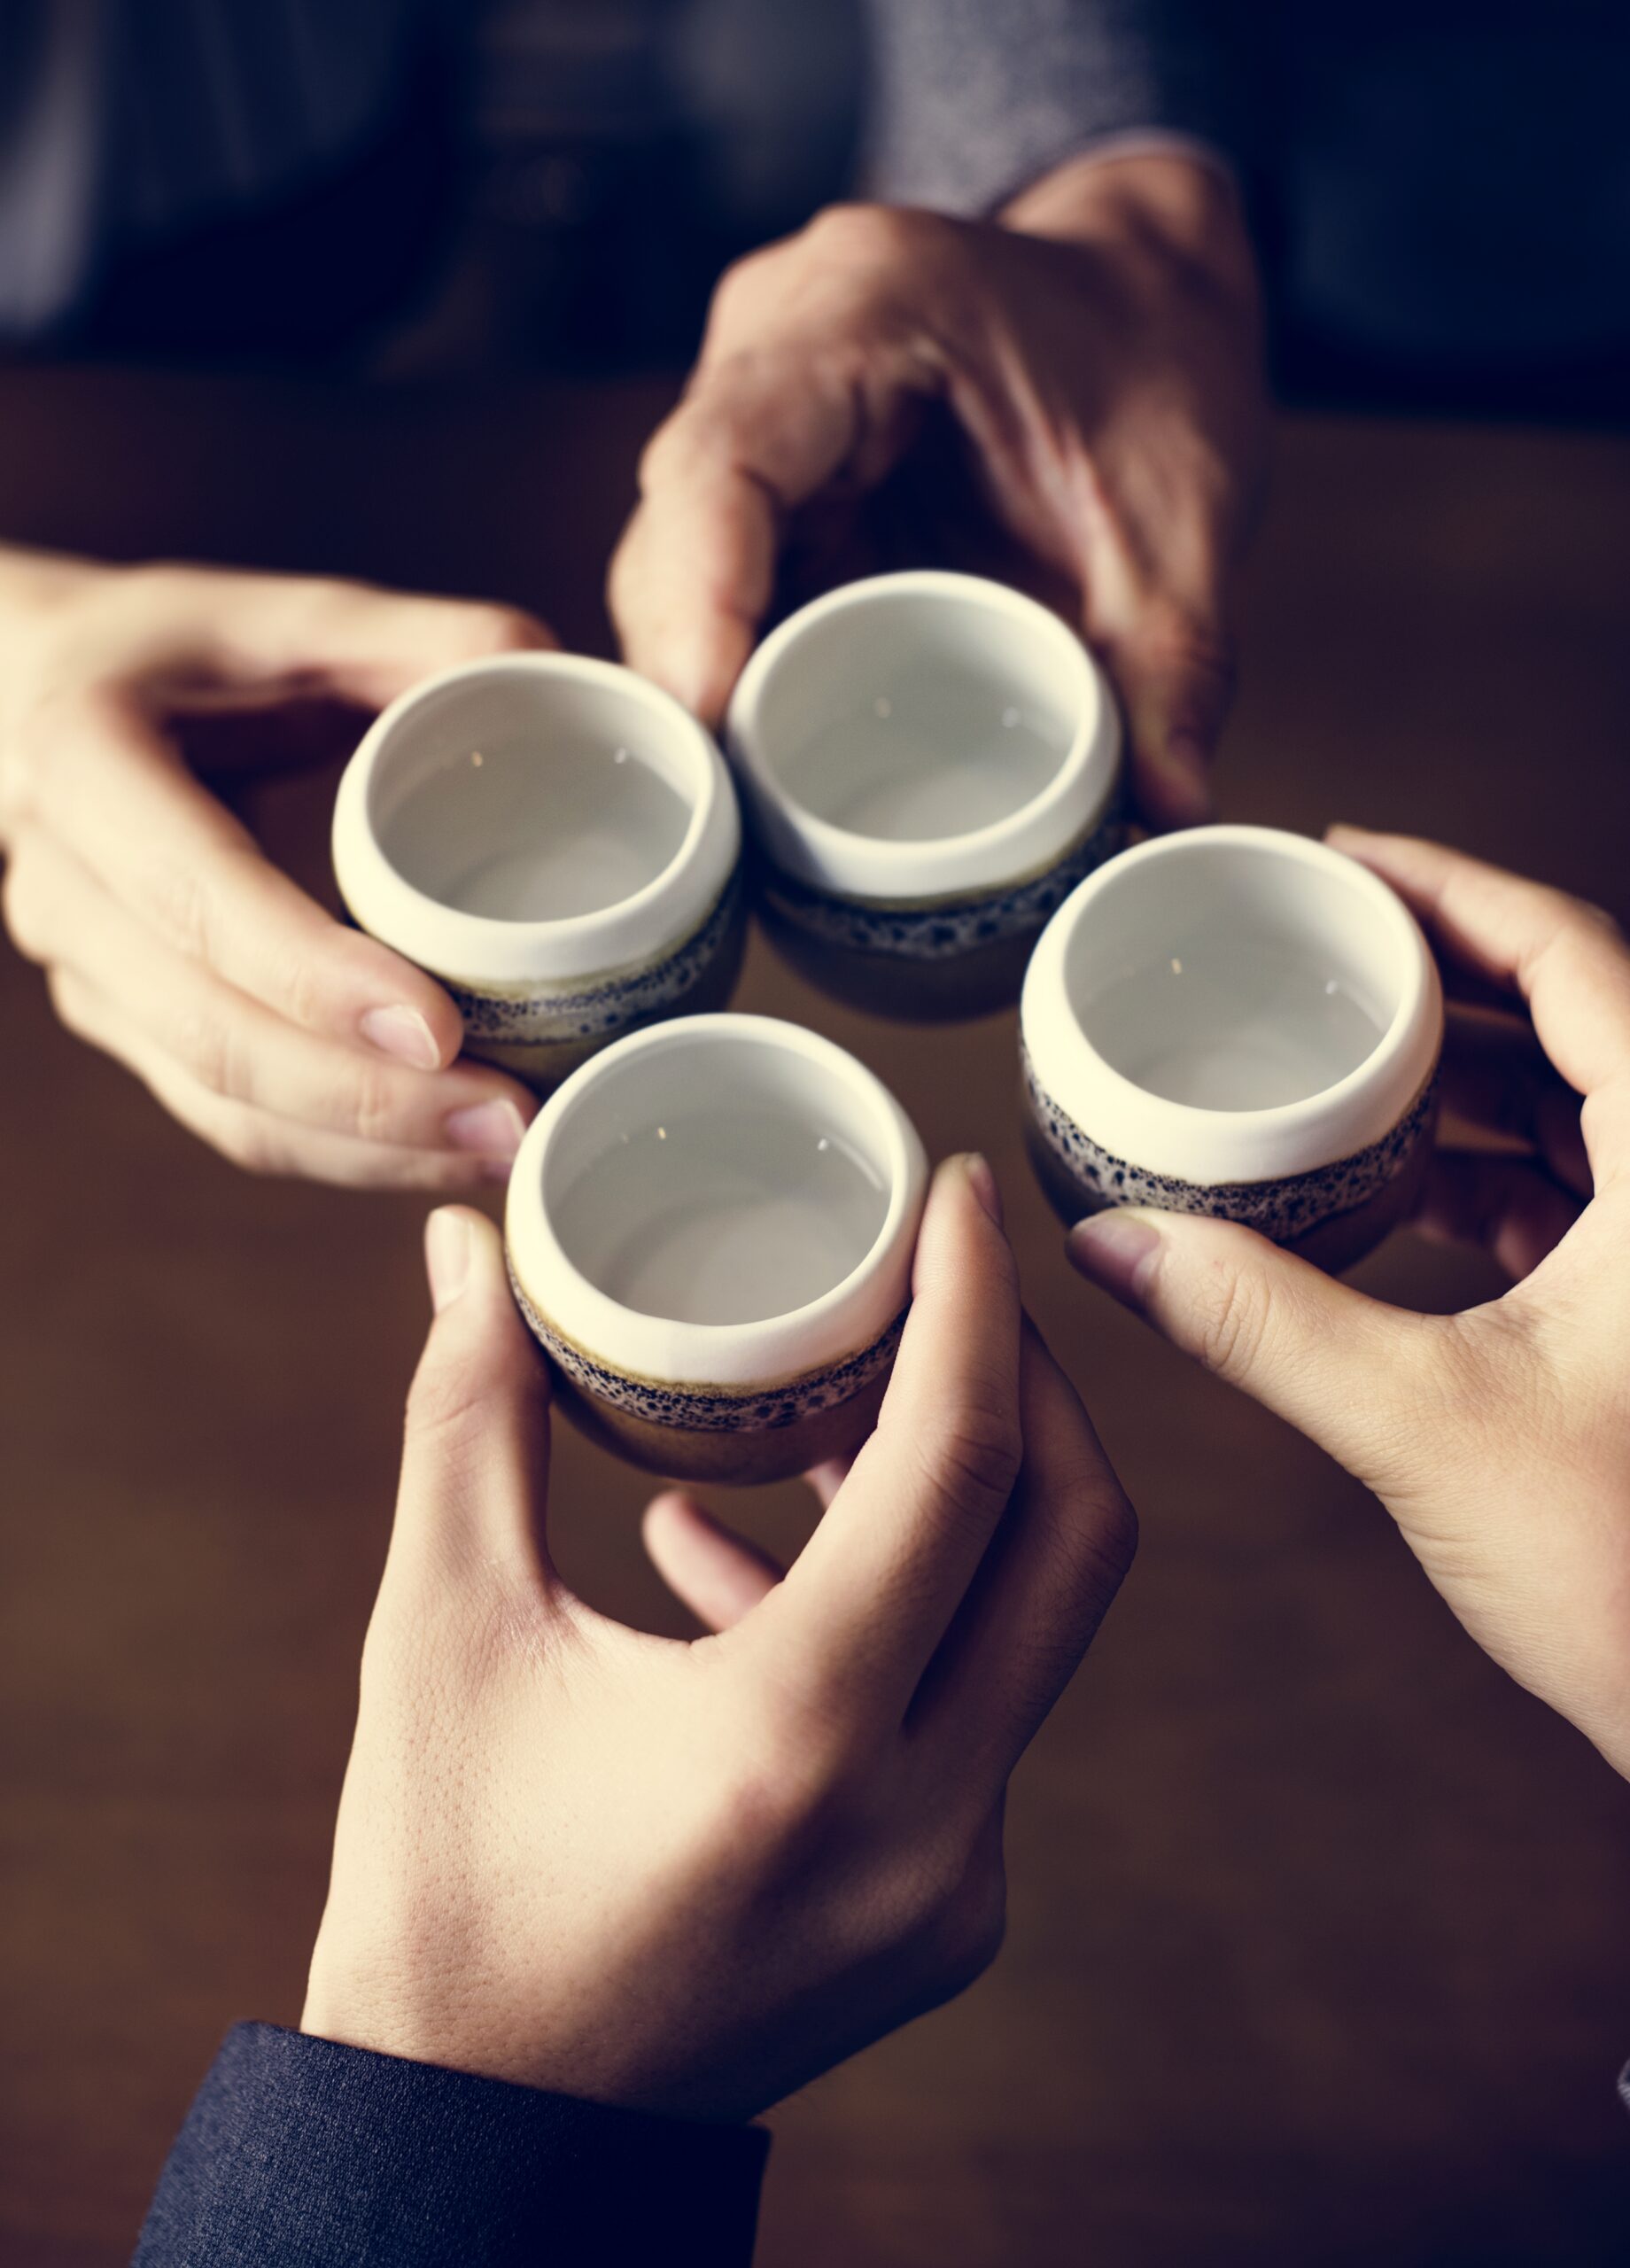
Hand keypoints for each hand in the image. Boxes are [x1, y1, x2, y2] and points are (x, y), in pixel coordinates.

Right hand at [0, 547, 554, 1186]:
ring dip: (367, 1151)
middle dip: (371, 1100)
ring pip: (222, 1104)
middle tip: (513, 1117)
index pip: (197, 898)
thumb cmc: (182, 653)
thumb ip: (416, 638)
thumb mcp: (284, 616)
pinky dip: (339, 1156)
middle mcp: (66, 889)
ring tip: (505, 1153)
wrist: (34, 703)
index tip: (443, 1027)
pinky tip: (444, 1155)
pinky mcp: (127, 1031)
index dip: (314, 977)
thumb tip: (550, 672)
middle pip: (213, 1033)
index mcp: (87, 765)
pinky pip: (230, 1121)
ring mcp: (86, 977)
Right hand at [302, 1157, 1133, 2118]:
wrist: (474, 2138)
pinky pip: (979, 1711)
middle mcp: (919, 1818)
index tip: (958, 1191)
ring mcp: (955, 1884)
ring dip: (968, 1491)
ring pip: (1036, 1623)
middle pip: (1067, 1537)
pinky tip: (761, 1559)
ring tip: (838, 1399)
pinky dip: (905, 1608)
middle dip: (1027, 1381)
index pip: (958, 1466)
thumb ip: (472, 1417)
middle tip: (946, 1281)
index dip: (974, 1303)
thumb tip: (473, 1247)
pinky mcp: (948, 1914)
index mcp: (796, 1737)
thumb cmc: (440, 1885)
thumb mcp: (443, 1633)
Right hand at [610, 153, 1267, 826]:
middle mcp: (777, 333)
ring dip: (700, 684)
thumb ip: (1177, 664)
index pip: (725, 458)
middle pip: (674, 525)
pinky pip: (713, 578)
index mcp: (870, 301)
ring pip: (672, 561)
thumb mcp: (1185, 517)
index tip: (709, 724)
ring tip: (738, 812)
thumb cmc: (1157, 363)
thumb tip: (1174, 812)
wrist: (1147, 294)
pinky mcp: (764, 469)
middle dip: (690, 675)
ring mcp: (754, 398)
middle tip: (726, 816)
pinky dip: (730, 669)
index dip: (699, 600)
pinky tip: (758, 761)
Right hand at [1067, 829, 1629, 1776]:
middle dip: (1438, 986)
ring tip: (1332, 1075)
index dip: (1453, 886)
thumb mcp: (1428, 1424)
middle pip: (1575, 1019)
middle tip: (1315, 965)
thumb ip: (1263, 1321)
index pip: (1573, 956)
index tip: (1344, 859)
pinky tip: (1391, 1202)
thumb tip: (1117, 1246)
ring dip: (1462, 1089)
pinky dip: (1488, 1182)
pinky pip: (1586, 1197)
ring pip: (1582, 1112)